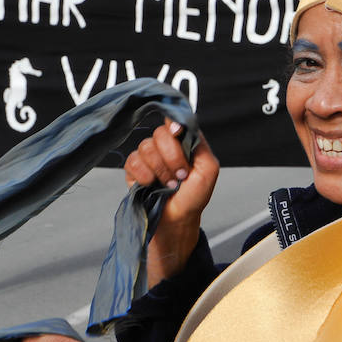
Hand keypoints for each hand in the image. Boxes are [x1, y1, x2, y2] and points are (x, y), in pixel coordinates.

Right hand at [124, 120, 218, 286]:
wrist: (176, 221)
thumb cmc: (193, 198)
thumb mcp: (208, 170)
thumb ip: (200, 144)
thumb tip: (184, 125)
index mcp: (183, 143)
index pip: (174, 120)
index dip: (174, 123)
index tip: (177, 132)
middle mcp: (165, 147)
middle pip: (160, 133)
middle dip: (172, 157)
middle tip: (180, 175)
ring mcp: (148, 157)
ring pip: (146, 147)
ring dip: (160, 170)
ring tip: (168, 184)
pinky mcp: (134, 169)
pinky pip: (133, 161)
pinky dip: (144, 175)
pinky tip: (151, 185)